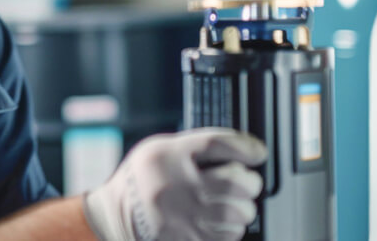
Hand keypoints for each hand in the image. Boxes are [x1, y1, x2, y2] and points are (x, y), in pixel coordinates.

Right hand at [82, 128, 266, 240]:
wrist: (117, 215)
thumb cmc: (145, 178)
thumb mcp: (160, 149)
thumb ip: (195, 147)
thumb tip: (245, 150)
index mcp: (167, 156)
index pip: (217, 144)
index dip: (246, 148)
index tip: (258, 153)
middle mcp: (175, 185)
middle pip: (235, 182)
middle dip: (250, 182)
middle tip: (247, 182)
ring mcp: (182, 216)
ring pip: (238, 212)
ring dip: (244, 208)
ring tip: (235, 203)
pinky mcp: (188, 239)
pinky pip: (229, 234)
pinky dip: (232, 227)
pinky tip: (221, 220)